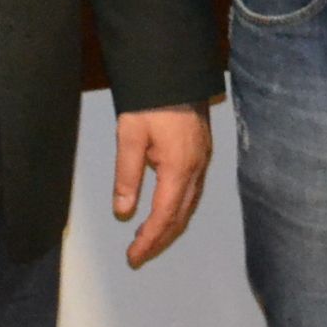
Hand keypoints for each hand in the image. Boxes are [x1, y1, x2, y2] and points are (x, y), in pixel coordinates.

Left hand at [112, 103, 213, 268]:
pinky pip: (194, 191)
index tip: (133, 256)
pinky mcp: (203, 152)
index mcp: (179, 168)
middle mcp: (197, 168)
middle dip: (160, 239)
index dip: (149, 239)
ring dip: (170, 226)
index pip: (164, 215)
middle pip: (181, 216)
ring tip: (149, 238)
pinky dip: (179, 208)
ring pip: (190, 205)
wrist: (176, 70)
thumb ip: (127, 176)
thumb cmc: (152, 100)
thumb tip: (123, 211)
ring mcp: (203, 160)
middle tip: (138, 255)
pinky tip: (166, 209)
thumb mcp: (130, 136)